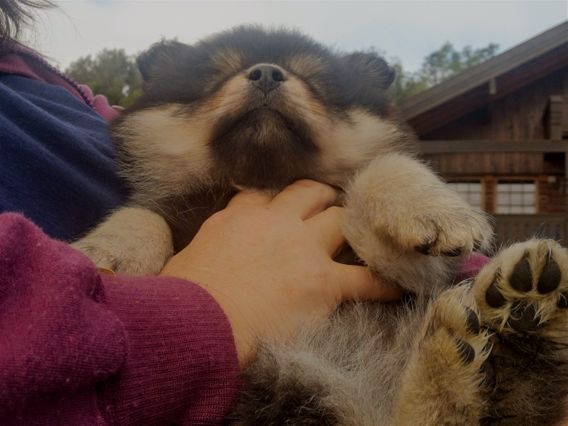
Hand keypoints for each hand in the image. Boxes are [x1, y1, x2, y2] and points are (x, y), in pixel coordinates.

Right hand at [160, 180, 400, 365]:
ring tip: (363, 236)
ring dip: (351, 228)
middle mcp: (275, 224)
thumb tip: (206, 254)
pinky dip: (384, 282)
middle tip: (329, 211)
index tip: (283, 210)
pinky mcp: (323, 282)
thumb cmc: (183, 298)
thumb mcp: (187, 258)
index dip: (276, 201)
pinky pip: (366, 278)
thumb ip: (207, 246)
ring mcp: (303, 249)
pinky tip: (398, 284)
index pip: (263, 195)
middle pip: (310, 194)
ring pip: (341, 220)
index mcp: (239, 218)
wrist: (196, 324)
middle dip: (322, 199)